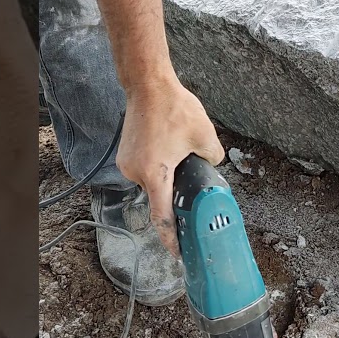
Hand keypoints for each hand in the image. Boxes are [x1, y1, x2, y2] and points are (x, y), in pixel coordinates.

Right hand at [117, 77, 225, 255]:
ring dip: (167, 174)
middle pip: (160, 195)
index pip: (162, 217)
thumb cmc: (174, 109)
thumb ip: (213, 159)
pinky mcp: (125, 155)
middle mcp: (136, 173)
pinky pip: (145, 169)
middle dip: (176, 190)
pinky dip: (157, 164)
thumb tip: (212, 167)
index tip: (178, 252)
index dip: (170, 238)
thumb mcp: (206, 136)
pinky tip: (167, 146)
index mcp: (155, 174)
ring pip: (153, 180)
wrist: (148, 85)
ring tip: (177, 149)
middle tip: (190, 175)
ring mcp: (127, 164)